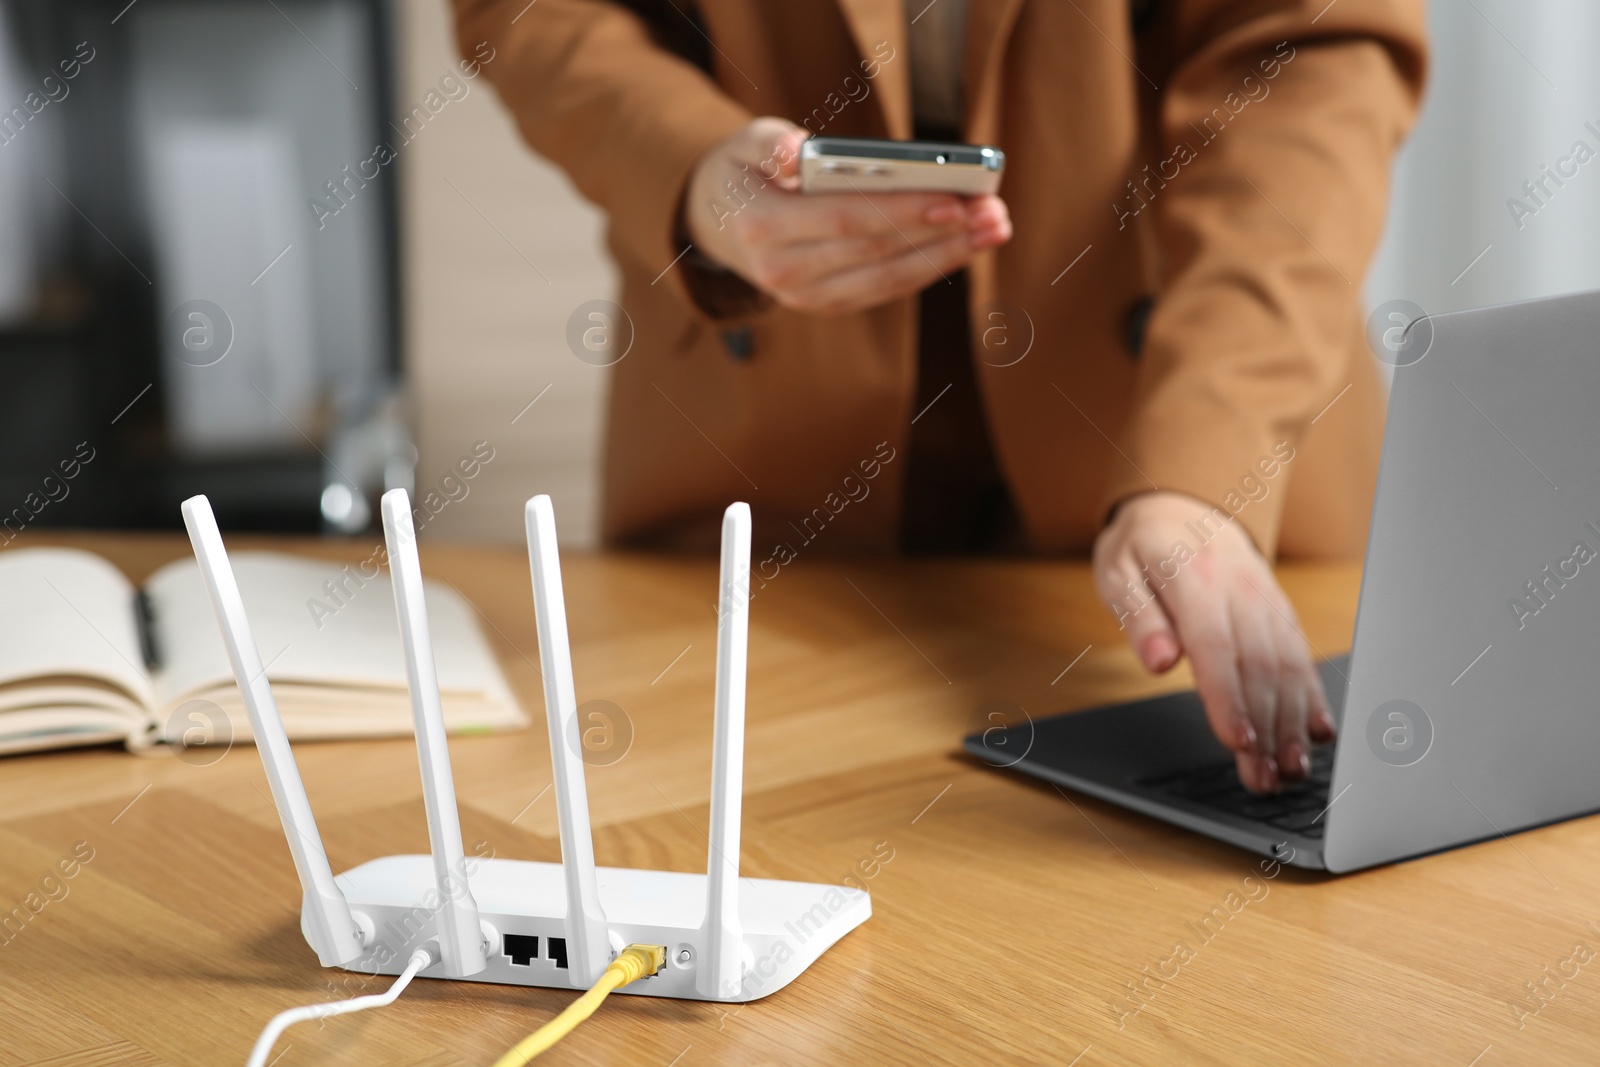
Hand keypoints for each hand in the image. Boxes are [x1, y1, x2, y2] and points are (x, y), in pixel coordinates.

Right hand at [682, 117, 1010, 314]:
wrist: (718, 223)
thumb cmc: (744, 173)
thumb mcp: (745, 142)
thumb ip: (772, 144)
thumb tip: (799, 154)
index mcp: (763, 227)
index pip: (846, 221)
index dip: (903, 213)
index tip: (955, 199)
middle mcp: (783, 272)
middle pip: (876, 253)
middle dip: (941, 233)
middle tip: (993, 212)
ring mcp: (806, 296)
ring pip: (888, 280)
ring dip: (946, 256)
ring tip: (992, 230)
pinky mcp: (828, 304)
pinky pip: (885, 289)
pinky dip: (927, 268)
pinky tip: (964, 246)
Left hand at [1092, 491, 1336, 793]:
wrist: (1184, 505)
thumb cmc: (1143, 546)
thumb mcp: (1118, 572)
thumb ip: (1139, 617)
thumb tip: (1159, 660)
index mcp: (1195, 577)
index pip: (1216, 646)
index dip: (1228, 697)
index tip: (1237, 741)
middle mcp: (1241, 590)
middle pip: (1258, 666)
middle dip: (1265, 727)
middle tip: (1263, 778)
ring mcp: (1266, 601)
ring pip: (1287, 666)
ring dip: (1292, 722)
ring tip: (1290, 769)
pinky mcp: (1279, 613)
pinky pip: (1301, 656)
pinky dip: (1311, 697)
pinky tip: (1316, 733)